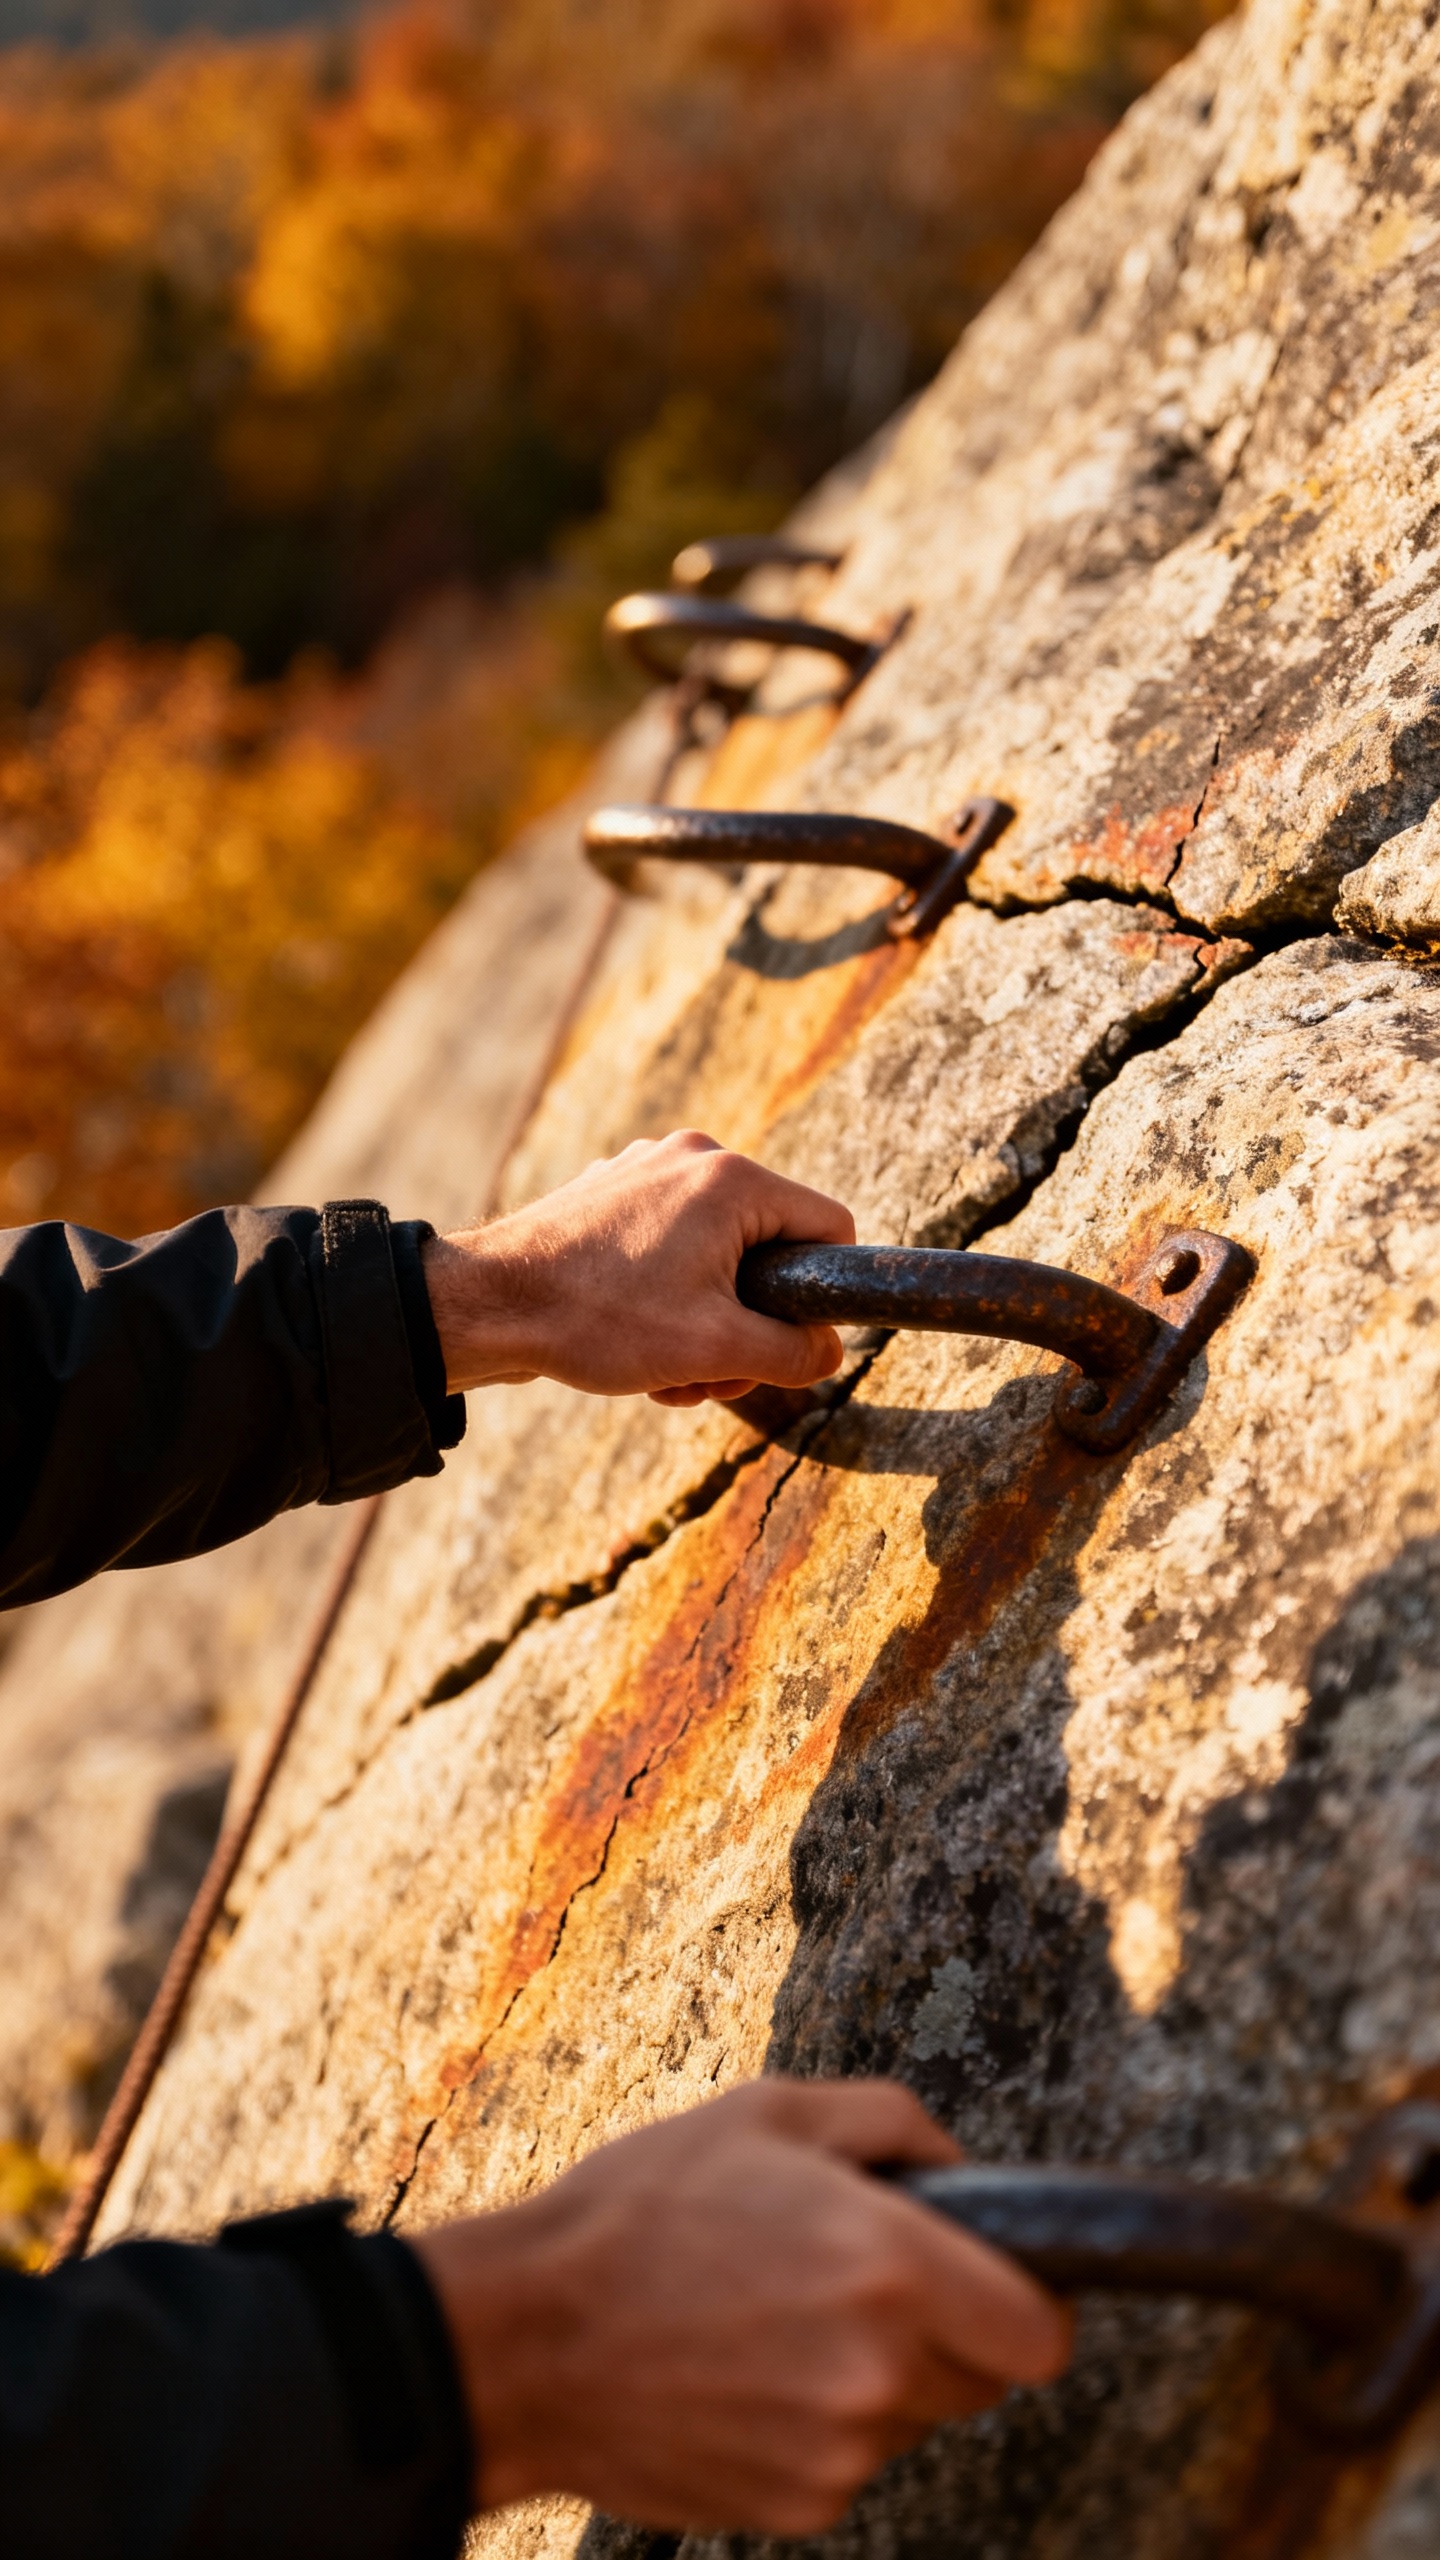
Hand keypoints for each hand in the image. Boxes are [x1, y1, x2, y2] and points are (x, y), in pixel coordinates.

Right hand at [412, 2078, 1070, 2532]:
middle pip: (983, 2380)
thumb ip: (892, 2122)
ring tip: (775, 2319)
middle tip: (857, 2282)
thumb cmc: (644, 2207)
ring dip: (875, 2378)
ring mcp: (839, 2451)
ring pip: (910, 2419)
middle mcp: (880, 2370)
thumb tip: (959, 2165)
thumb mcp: (771, 2111)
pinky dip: (817, 2424)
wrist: (529, 2336)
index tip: (998, 2285)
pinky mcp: (796, 2505)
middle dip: (944, 2332)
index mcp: (892, 2265)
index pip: (1040, 2336)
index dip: (1030, 2306)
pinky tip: (742, 2373)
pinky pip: (847, 2461)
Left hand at [421, 1129, 854, 1403]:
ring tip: (660, 1366)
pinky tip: (625, 1337)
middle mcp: (693, 1158)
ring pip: (717, 1257)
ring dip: (704, 1323)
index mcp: (732, 1180)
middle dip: (746, 1323)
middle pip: (769, 1249)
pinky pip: (669, 1248)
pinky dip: (664, 1298)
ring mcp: (647, 1171)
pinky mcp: (611, 1193)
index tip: (786, 1342)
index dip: (822, 1294)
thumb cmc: (598, 1320)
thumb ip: (793, 1353)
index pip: (829, 1227)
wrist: (485, 1306)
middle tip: (705, 1370)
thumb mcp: (714, 1350)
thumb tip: (831, 1352)